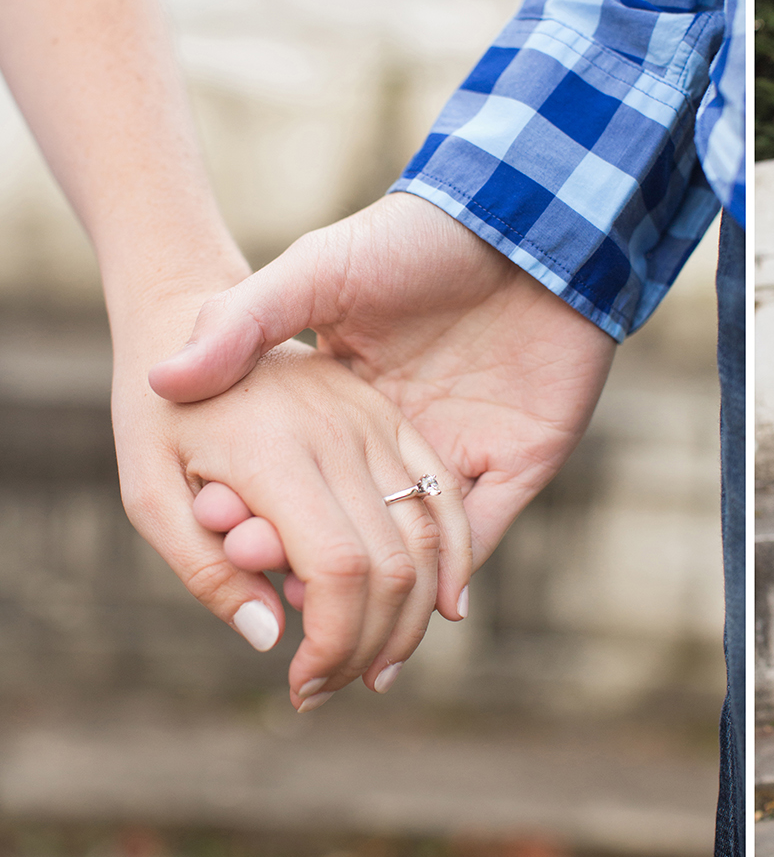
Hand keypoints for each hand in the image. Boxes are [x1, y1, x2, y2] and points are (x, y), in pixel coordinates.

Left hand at [114, 327, 472, 709]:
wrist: (187, 315)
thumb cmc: (157, 416)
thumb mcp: (146, 491)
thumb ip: (204, 569)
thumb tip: (269, 637)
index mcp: (277, 454)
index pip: (336, 568)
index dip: (332, 640)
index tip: (302, 683)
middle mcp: (341, 435)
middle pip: (392, 564)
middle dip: (370, 645)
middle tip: (331, 687)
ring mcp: (376, 421)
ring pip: (429, 535)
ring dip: (414, 616)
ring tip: (375, 665)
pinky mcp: (393, 416)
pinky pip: (444, 493)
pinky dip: (456, 555)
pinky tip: (445, 606)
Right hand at [149, 192, 617, 577]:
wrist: (524, 215)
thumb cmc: (414, 236)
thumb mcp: (316, 271)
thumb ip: (247, 321)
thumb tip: (166, 379)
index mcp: (348, 404)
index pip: (301, 483)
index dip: (267, 519)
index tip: (229, 544)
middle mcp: (402, 437)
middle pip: (357, 527)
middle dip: (321, 580)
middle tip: (288, 614)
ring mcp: (464, 449)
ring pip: (418, 544)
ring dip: (388, 596)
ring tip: (350, 641)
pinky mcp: (523, 457)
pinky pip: (487, 526)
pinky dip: (461, 570)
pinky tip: (430, 608)